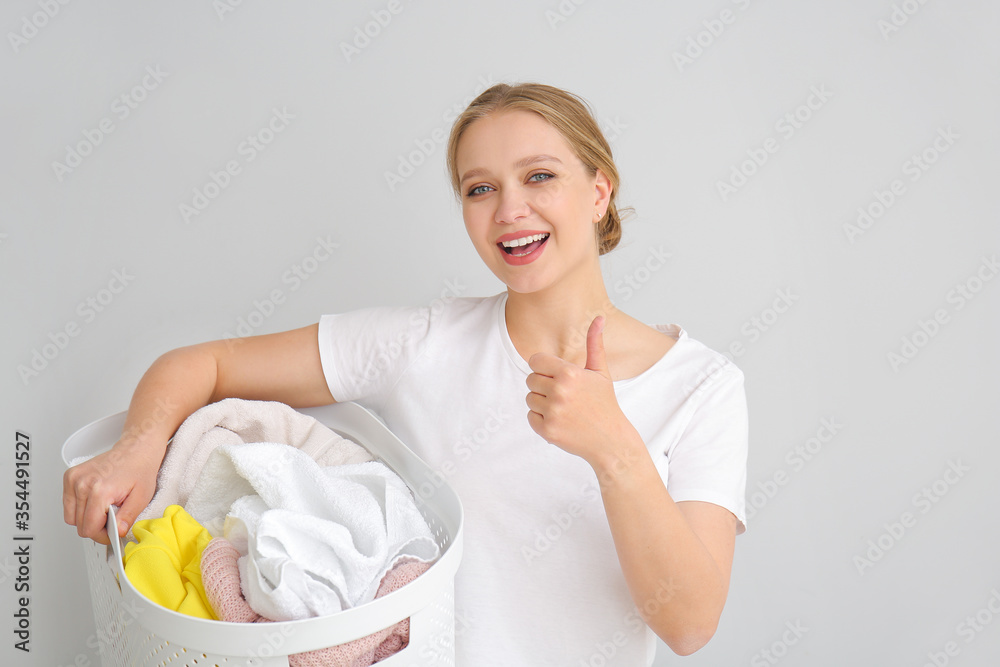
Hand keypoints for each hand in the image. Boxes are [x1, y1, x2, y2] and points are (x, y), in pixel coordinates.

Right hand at [62, 442, 160, 544]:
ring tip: (104, 507)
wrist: (135, 449)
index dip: (103, 535)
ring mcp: (74, 479)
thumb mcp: (141, 497)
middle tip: (112, 517)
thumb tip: (117, 532)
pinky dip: (80, 508)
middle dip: (96, 527)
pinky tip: (95, 500)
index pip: (89, 528)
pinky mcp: (69, 476)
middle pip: (79, 525)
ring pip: (71, 517)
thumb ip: (128, 518)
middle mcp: (82, 483)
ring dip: (87, 518)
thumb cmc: (139, 469)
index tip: (113, 532)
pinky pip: (68, 505)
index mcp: (99, 489)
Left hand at [525, 316, 635, 465]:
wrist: (610, 439)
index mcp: (569, 373)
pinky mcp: (546, 430)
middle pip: (530, 380)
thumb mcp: (600, 372)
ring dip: (542, 403)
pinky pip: (530, 416)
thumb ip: (595, 344)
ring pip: (529, 398)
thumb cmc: (604, 403)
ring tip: (563, 408)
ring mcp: (552, 412)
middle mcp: (558, 391)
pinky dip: (541, 419)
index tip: (555, 375)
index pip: (535, 361)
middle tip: (563, 395)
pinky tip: (560, 420)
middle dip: (543, 385)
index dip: (544, 368)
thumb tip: (599, 317)